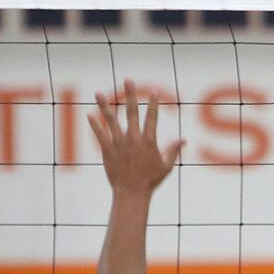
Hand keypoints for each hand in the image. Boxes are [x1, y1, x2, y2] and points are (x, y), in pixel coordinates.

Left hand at [87, 80, 185, 195]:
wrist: (132, 193)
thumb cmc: (151, 181)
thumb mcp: (167, 166)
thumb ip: (173, 150)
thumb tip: (184, 139)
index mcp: (149, 141)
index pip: (152, 117)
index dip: (154, 103)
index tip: (154, 90)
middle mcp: (133, 138)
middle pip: (131, 111)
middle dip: (130, 94)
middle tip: (128, 80)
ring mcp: (119, 143)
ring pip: (111, 120)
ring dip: (105, 105)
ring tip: (98, 92)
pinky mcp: (107, 151)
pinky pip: (100, 135)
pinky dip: (95, 125)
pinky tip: (89, 114)